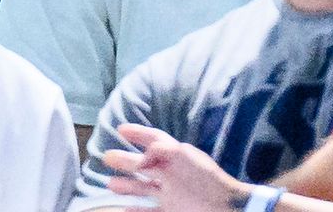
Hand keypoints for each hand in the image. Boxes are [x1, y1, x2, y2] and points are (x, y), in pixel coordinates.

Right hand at [103, 123, 250, 210]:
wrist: (225, 207)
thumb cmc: (208, 181)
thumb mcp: (187, 159)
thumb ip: (164, 152)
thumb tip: (142, 156)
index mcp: (177, 157)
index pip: (155, 140)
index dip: (139, 133)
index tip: (121, 128)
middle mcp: (171, 173)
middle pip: (144, 165)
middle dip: (126, 160)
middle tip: (107, 157)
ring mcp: (170, 193)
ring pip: (143, 188)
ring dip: (127, 186)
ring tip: (109, 184)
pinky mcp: (171, 210)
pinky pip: (149, 211)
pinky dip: (135, 210)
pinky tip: (122, 208)